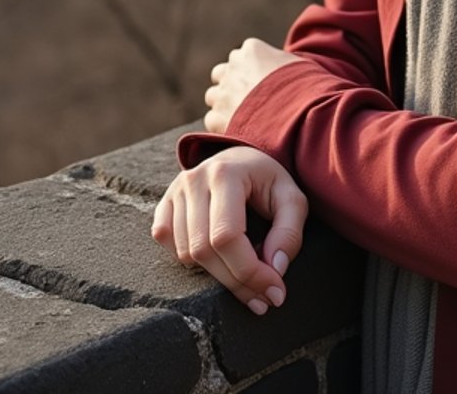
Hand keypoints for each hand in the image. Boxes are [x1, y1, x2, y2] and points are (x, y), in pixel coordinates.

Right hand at [151, 146, 306, 314]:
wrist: (240, 159)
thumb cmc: (267, 181)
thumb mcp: (291, 198)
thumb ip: (289, 232)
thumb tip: (275, 268)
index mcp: (226, 174)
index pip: (227, 236)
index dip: (249, 272)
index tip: (274, 292)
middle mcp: (194, 180)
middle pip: (204, 250)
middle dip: (236, 282)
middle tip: (262, 297)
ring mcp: (175, 192)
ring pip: (186, 254)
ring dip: (217, 276)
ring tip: (243, 276)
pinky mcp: (164, 204)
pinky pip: (167, 245)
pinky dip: (190, 260)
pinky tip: (214, 257)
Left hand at [205, 37, 301, 133]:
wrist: (303, 113)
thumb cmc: (308, 88)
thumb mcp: (297, 65)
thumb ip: (280, 63)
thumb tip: (282, 70)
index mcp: (252, 50)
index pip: (241, 57)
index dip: (249, 72)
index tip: (260, 85)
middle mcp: (233, 67)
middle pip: (222, 74)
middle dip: (231, 85)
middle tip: (248, 101)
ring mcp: (224, 92)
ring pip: (213, 96)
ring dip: (224, 105)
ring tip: (243, 118)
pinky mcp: (218, 118)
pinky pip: (211, 119)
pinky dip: (222, 126)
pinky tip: (239, 132)